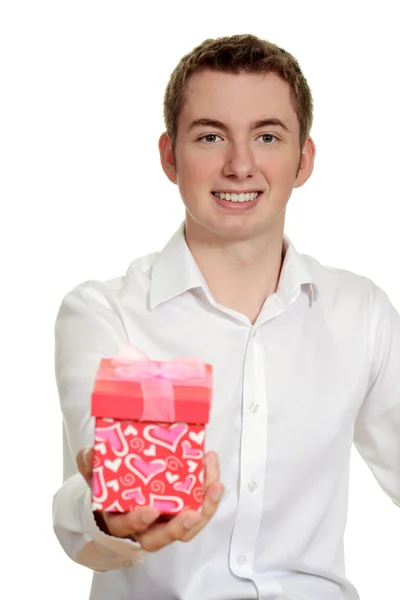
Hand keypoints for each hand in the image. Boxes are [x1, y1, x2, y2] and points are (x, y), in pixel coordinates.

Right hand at [77, 446, 223, 551]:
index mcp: (119, 519)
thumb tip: (89, 453)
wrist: (121, 489)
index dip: (138, 521)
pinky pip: (197, 510)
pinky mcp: (182, 510)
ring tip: (214, 487)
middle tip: (192, 513)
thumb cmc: (109, 486)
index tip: (150, 510)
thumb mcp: (96, 474)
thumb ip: (90, 464)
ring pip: (186, 528)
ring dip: (203, 510)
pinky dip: (207, 496)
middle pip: (162, 537)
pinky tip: (213, 475)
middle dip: (178, 527)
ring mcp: (165, 522)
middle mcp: (144, 528)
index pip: (126, 527)